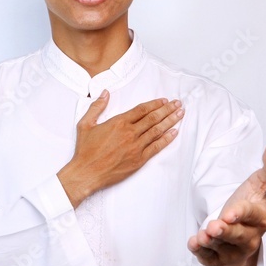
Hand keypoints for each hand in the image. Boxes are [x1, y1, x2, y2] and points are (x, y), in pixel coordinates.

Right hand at [58, 90, 182, 207]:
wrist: (87, 173)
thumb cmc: (85, 150)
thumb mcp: (85, 124)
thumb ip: (97, 107)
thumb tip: (105, 93)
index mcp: (118, 122)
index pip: (141, 109)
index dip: (154, 104)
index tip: (164, 100)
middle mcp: (130, 133)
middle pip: (153, 118)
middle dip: (167, 109)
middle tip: (178, 104)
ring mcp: (136, 146)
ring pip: (157, 130)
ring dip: (170, 121)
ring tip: (180, 114)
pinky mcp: (139, 159)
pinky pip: (156, 147)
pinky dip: (166, 139)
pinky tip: (174, 132)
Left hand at [187, 144, 265, 265]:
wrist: (242, 228)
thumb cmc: (250, 203)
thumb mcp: (259, 184)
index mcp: (262, 217)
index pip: (251, 214)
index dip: (240, 213)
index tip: (229, 213)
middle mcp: (252, 237)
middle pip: (238, 235)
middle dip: (225, 232)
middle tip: (212, 227)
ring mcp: (238, 251)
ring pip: (224, 249)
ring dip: (211, 243)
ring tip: (201, 236)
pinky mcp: (224, 260)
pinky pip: (212, 260)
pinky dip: (202, 255)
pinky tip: (193, 244)